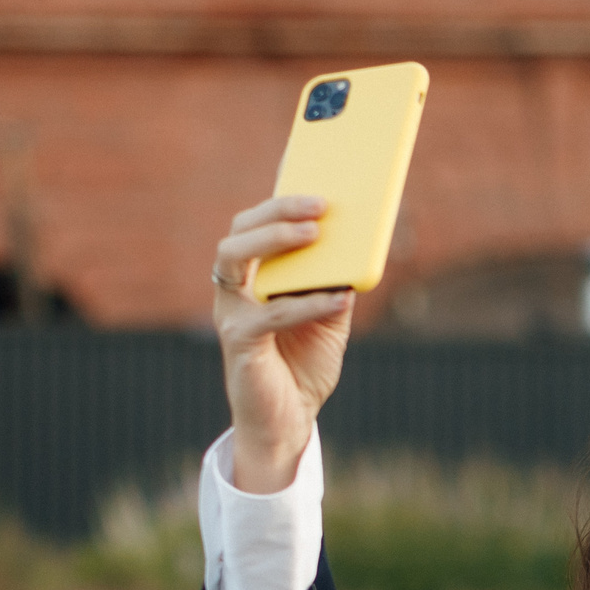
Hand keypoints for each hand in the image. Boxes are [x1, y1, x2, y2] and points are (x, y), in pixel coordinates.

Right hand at [212, 195, 354, 491]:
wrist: (288, 422)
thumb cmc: (304, 366)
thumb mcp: (330, 320)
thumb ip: (337, 285)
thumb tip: (358, 250)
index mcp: (254, 277)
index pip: (258, 224)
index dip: (279, 196)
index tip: (308, 167)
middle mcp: (235, 288)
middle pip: (241, 230)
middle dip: (278, 210)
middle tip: (321, 203)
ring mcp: (231, 312)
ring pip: (234, 257)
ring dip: (274, 239)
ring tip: (314, 233)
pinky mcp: (238, 342)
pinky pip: (270, 313)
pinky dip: (305, 303)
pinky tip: (338, 298)